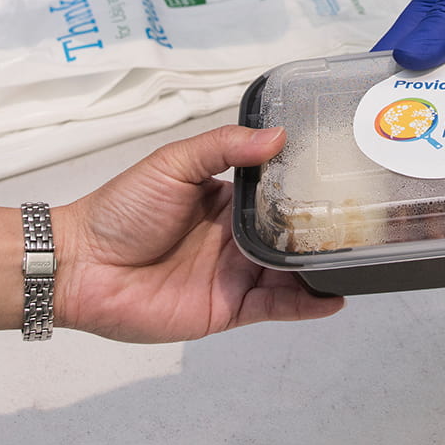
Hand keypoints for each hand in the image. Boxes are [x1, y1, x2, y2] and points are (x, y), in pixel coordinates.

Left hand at [55, 126, 343, 342]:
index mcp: (225, 200)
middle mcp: (234, 238)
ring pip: (289, 272)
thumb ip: (223, 147)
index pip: (276, 193)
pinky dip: (305, 304)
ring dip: (319, 267)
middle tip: (363, 222)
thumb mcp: (172, 164)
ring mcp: (233, 275)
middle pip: (289, 235)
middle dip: (322, 231)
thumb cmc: (119, 210)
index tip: (341, 178)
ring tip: (356, 258)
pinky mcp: (227, 309)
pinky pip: (275, 307)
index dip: (305, 188)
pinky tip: (333, 296)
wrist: (81, 266)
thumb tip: (277, 135)